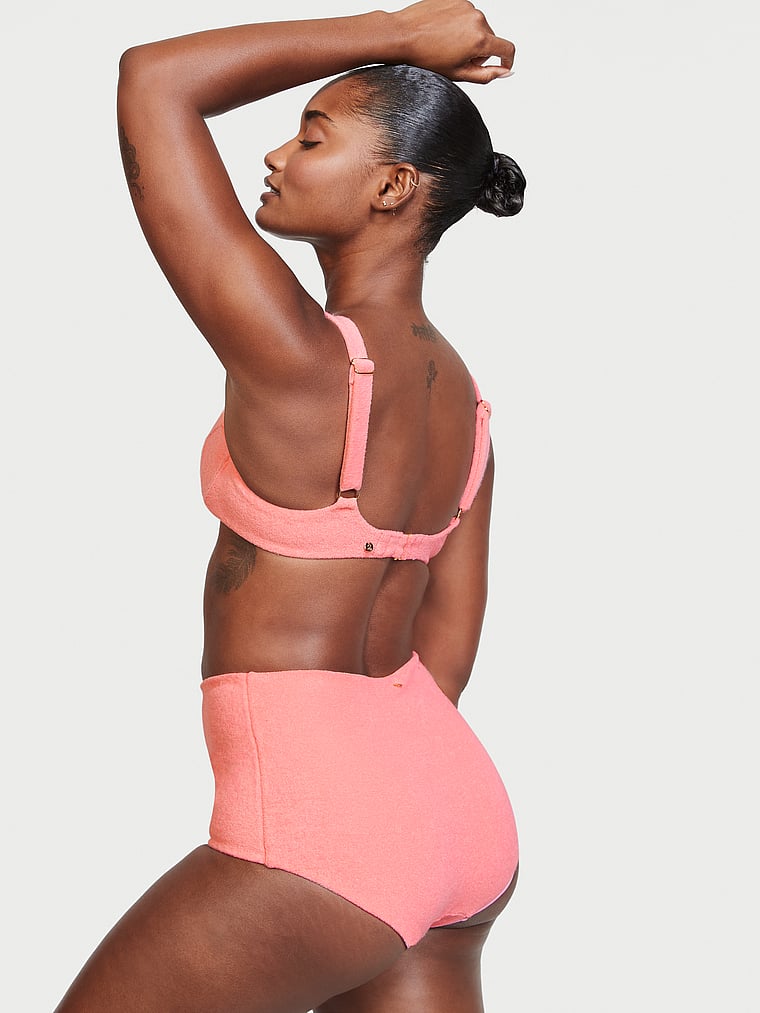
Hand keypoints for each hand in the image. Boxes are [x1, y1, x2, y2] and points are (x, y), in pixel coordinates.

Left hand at [393, 0, 514, 83]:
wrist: (403, 35)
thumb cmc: (426, 56)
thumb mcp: (459, 73)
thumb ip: (487, 75)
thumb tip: (506, 72)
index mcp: (480, 39)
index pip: (507, 49)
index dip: (507, 61)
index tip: (502, 66)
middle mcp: (477, 19)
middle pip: (490, 39)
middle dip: (479, 51)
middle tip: (458, 58)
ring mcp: (467, 7)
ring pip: (478, 27)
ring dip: (469, 37)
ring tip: (447, 45)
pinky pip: (465, 16)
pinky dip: (459, 25)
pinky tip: (442, 32)